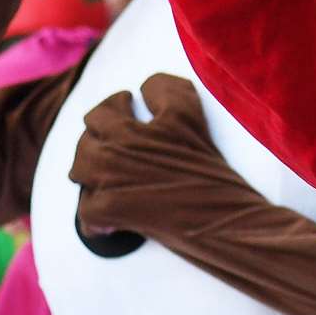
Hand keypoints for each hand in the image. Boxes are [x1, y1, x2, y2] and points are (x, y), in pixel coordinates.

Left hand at [70, 74, 229, 237]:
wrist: (234, 229)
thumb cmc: (230, 192)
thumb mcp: (212, 142)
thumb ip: (183, 125)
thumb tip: (155, 127)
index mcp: (176, 117)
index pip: (155, 85)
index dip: (149, 91)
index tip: (143, 97)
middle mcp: (140, 136)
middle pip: (98, 116)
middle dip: (103, 126)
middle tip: (111, 136)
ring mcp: (120, 169)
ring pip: (81, 159)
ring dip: (89, 171)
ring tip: (102, 181)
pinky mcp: (112, 204)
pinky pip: (85, 208)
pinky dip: (95, 222)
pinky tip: (109, 226)